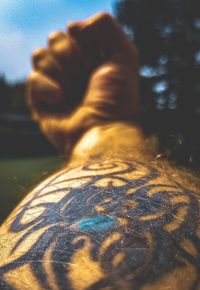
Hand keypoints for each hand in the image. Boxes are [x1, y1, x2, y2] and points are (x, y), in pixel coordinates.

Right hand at [27, 13, 138, 151]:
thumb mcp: (124, 55)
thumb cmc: (116, 98)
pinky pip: (33, 78)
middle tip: (86, 79)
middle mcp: (73, 69)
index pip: (74, 31)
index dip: (86, 45)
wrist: (102, 132)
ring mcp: (56, 83)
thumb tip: (72, 27)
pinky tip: (59, 100)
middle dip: (72, 58)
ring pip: (40, 56)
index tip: (99, 66)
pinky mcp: (41, 100)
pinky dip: (47, 87)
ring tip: (72, 92)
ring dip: (60, 73)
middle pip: (55, 39)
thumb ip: (104, 25)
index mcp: (91, 58)